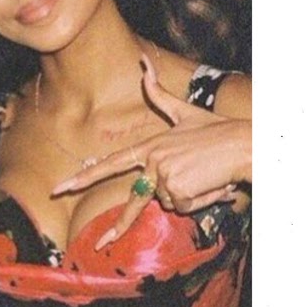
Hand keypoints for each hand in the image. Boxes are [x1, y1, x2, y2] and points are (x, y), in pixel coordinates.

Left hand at [51, 55, 250, 249]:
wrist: (243, 143)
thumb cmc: (216, 130)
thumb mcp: (185, 112)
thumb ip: (159, 94)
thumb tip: (142, 62)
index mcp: (149, 146)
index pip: (112, 164)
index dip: (85, 176)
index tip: (62, 186)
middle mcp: (152, 161)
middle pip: (134, 200)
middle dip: (116, 226)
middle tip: (97, 244)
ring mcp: (163, 175)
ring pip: (169, 203)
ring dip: (189, 196)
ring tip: (206, 176)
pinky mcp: (178, 188)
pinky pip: (184, 206)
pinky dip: (200, 200)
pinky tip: (211, 182)